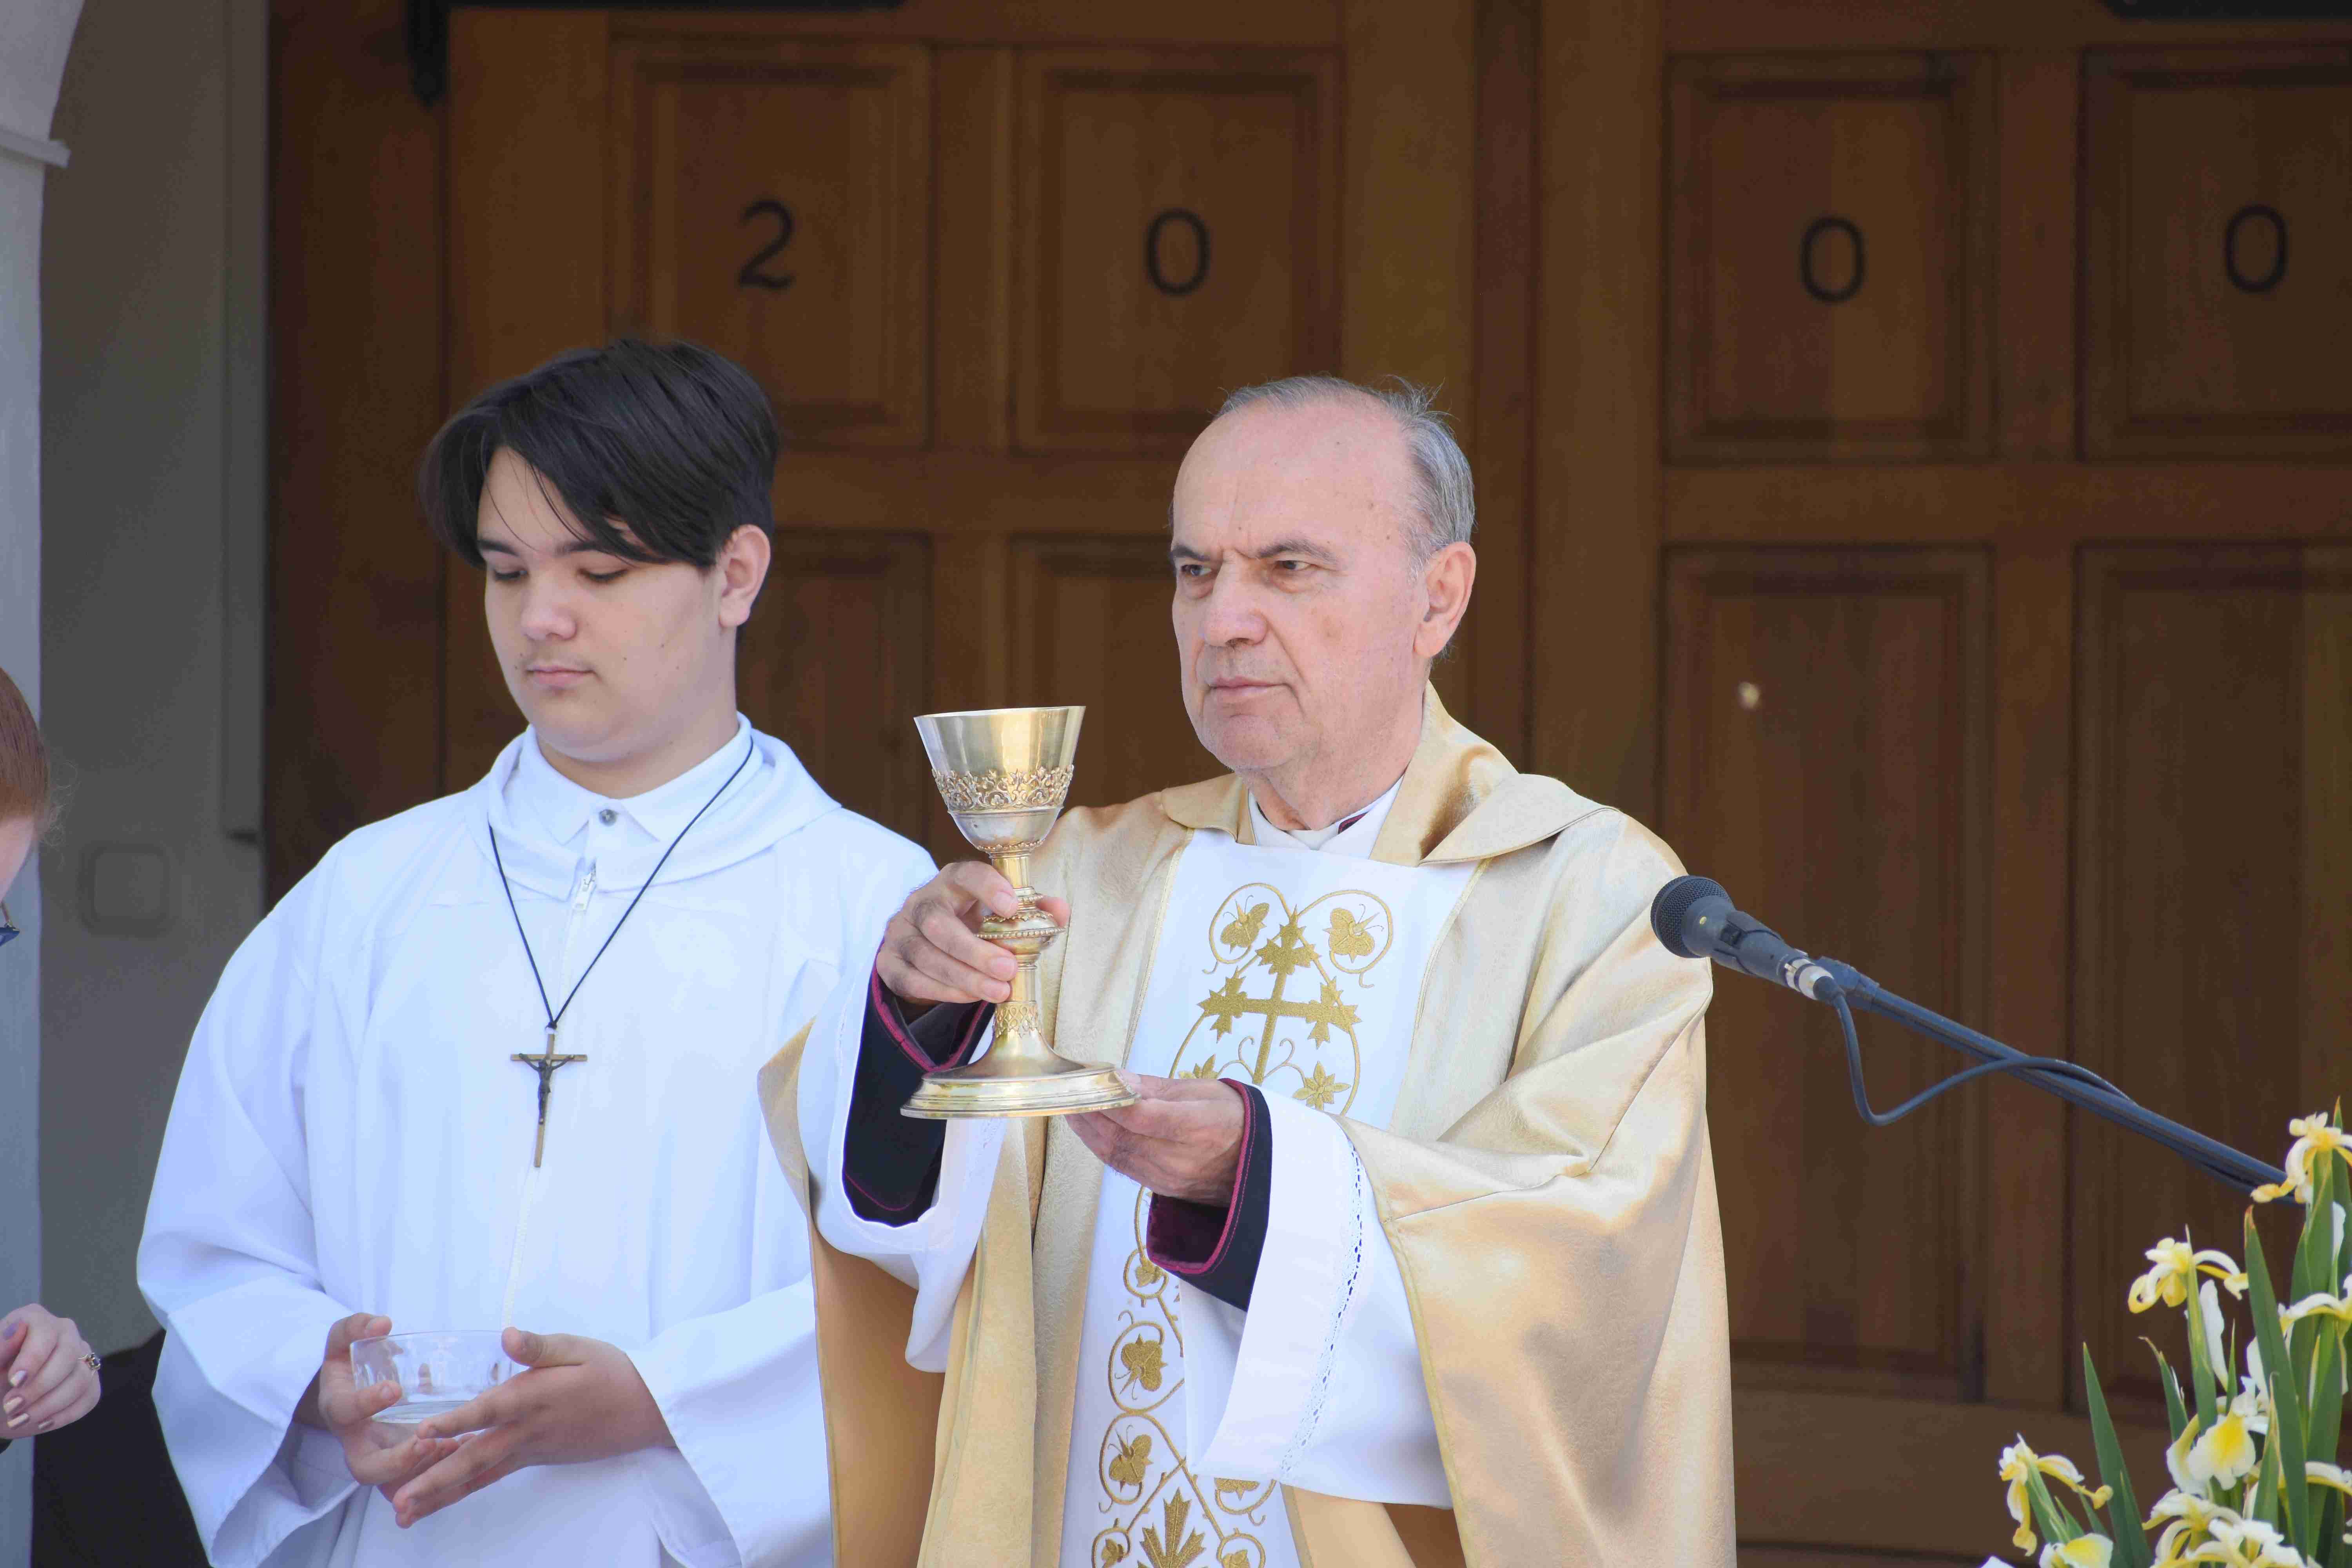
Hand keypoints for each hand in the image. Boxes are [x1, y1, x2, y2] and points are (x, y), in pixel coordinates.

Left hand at [0, 1304, 99, 1435]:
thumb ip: (0, 1348)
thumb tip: (19, 1328)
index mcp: (34, 1319)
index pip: (45, 1333)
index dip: (32, 1358)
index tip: (14, 1381)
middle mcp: (64, 1332)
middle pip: (68, 1356)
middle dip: (39, 1387)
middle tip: (11, 1407)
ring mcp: (81, 1355)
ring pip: (80, 1379)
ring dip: (48, 1406)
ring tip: (19, 1419)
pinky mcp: (90, 1380)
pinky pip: (89, 1397)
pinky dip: (63, 1415)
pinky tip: (40, 1422)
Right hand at [298, 1314, 462, 1504]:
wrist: (351, 1393)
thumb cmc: (350, 1365)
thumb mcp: (343, 1341)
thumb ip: (356, 1327)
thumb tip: (382, 1324)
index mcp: (340, 1409)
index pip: (346, 1411)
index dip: (366, 1403)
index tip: (394, 1388)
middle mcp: (357, 1442)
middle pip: (366, 1469)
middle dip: (397, 1460)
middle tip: (428, 1440)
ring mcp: (380, 1459)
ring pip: (394, 1485)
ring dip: (423, 1475)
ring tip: (455, 1448)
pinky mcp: (402, 1469)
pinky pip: (416, 1485)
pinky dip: (438, 1480)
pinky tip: (468, 1453)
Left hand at [391, 1329, 671, 1527]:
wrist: (645, 1410)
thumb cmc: (612, 1372)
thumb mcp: (579, 1348)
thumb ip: (540, 1346)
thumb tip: (506, 1335)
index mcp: (536, 1397)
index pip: (491, 1410)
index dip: (456, 1421)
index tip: (422, 1434)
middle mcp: (528, 1431)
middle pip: (475, 1458)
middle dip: (435, 1480)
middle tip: (399, 1502)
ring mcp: (530, 1450)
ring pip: (478, 1475)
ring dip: (441, 1494)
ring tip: (405, 1513)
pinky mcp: (533, 1458)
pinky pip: (491, 1476)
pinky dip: (463, 1487)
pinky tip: (439, 1497)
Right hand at [876, 861, 1068, 1011]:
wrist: (928, 947)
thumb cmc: (974, 925)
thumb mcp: (1002, 916)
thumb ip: (1033, 911)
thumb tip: (1060, 910)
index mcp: (952, 882)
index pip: (964, 874)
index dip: (987, 887)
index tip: (1012, 907)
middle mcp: (921, 902)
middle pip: (938, 922)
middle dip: (974, 949)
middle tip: (1008, 968)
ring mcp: (900, 932)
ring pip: (924, 954)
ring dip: (963, 976)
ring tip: (997, 991)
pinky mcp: (888, 962)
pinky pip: (910, 979)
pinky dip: (942, 990)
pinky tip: (970, 997)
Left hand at [1068, 1073, 1246, 1202]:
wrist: (1258, 1164)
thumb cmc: (1233, 1117)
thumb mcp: (1206, 1090)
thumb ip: (1158, 1088)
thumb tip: (1119, 1079)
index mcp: (1200, 1128)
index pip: (1143, 1117)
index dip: (1111, 1099)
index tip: (1090, 1078)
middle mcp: (1181, 1159)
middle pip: (1121, 1136)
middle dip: (1088, 1113)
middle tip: (1068, 1091)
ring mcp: (1169, 1178)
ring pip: (1116, 1154)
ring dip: (1088, 1131)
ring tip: (1071, 1108)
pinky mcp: (1161, 1189)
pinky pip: (1123, 1167)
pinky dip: (1100, 1147)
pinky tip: (1090, 1130)